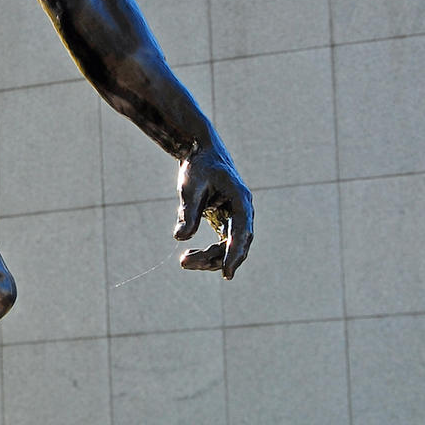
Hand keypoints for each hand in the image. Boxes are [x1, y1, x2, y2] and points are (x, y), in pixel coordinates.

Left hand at [174, 143, 252, 279]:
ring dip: (210, 258)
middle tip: (185, 262)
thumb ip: (188, 212)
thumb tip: (181, 238)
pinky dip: (208, 252)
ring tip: (185, 261)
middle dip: (215, 258)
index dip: (234, 254)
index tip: (226, 274)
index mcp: (241, 199)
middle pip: (236, 244)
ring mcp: (236, 216)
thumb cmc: (197, 166)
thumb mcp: (190, 187)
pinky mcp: (225, 220)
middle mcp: (243, 210)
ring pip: (228, 247)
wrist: (199, 151)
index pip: (241, 232)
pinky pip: (221, 243)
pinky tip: (189, 255)